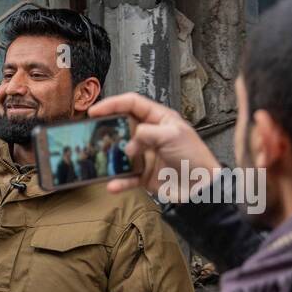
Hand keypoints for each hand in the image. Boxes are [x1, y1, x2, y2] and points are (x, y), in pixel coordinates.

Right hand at [90, 93, 220, 200]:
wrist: (200, 187)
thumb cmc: (193, 156)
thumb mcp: (172, 135)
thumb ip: (147, 133)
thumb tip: (128, 142)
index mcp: (159, 119)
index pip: (132, 104)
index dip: (113, 104)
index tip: (94, 111)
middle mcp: (150, 134)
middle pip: (122, 127)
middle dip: (107, 130)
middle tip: (92, 134)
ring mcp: (145, 155)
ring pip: (120, 153)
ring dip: (110, 158)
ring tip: (101, 160)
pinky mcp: (142, 174)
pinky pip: (126, 177)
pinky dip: (118, 181)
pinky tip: (112, 185)